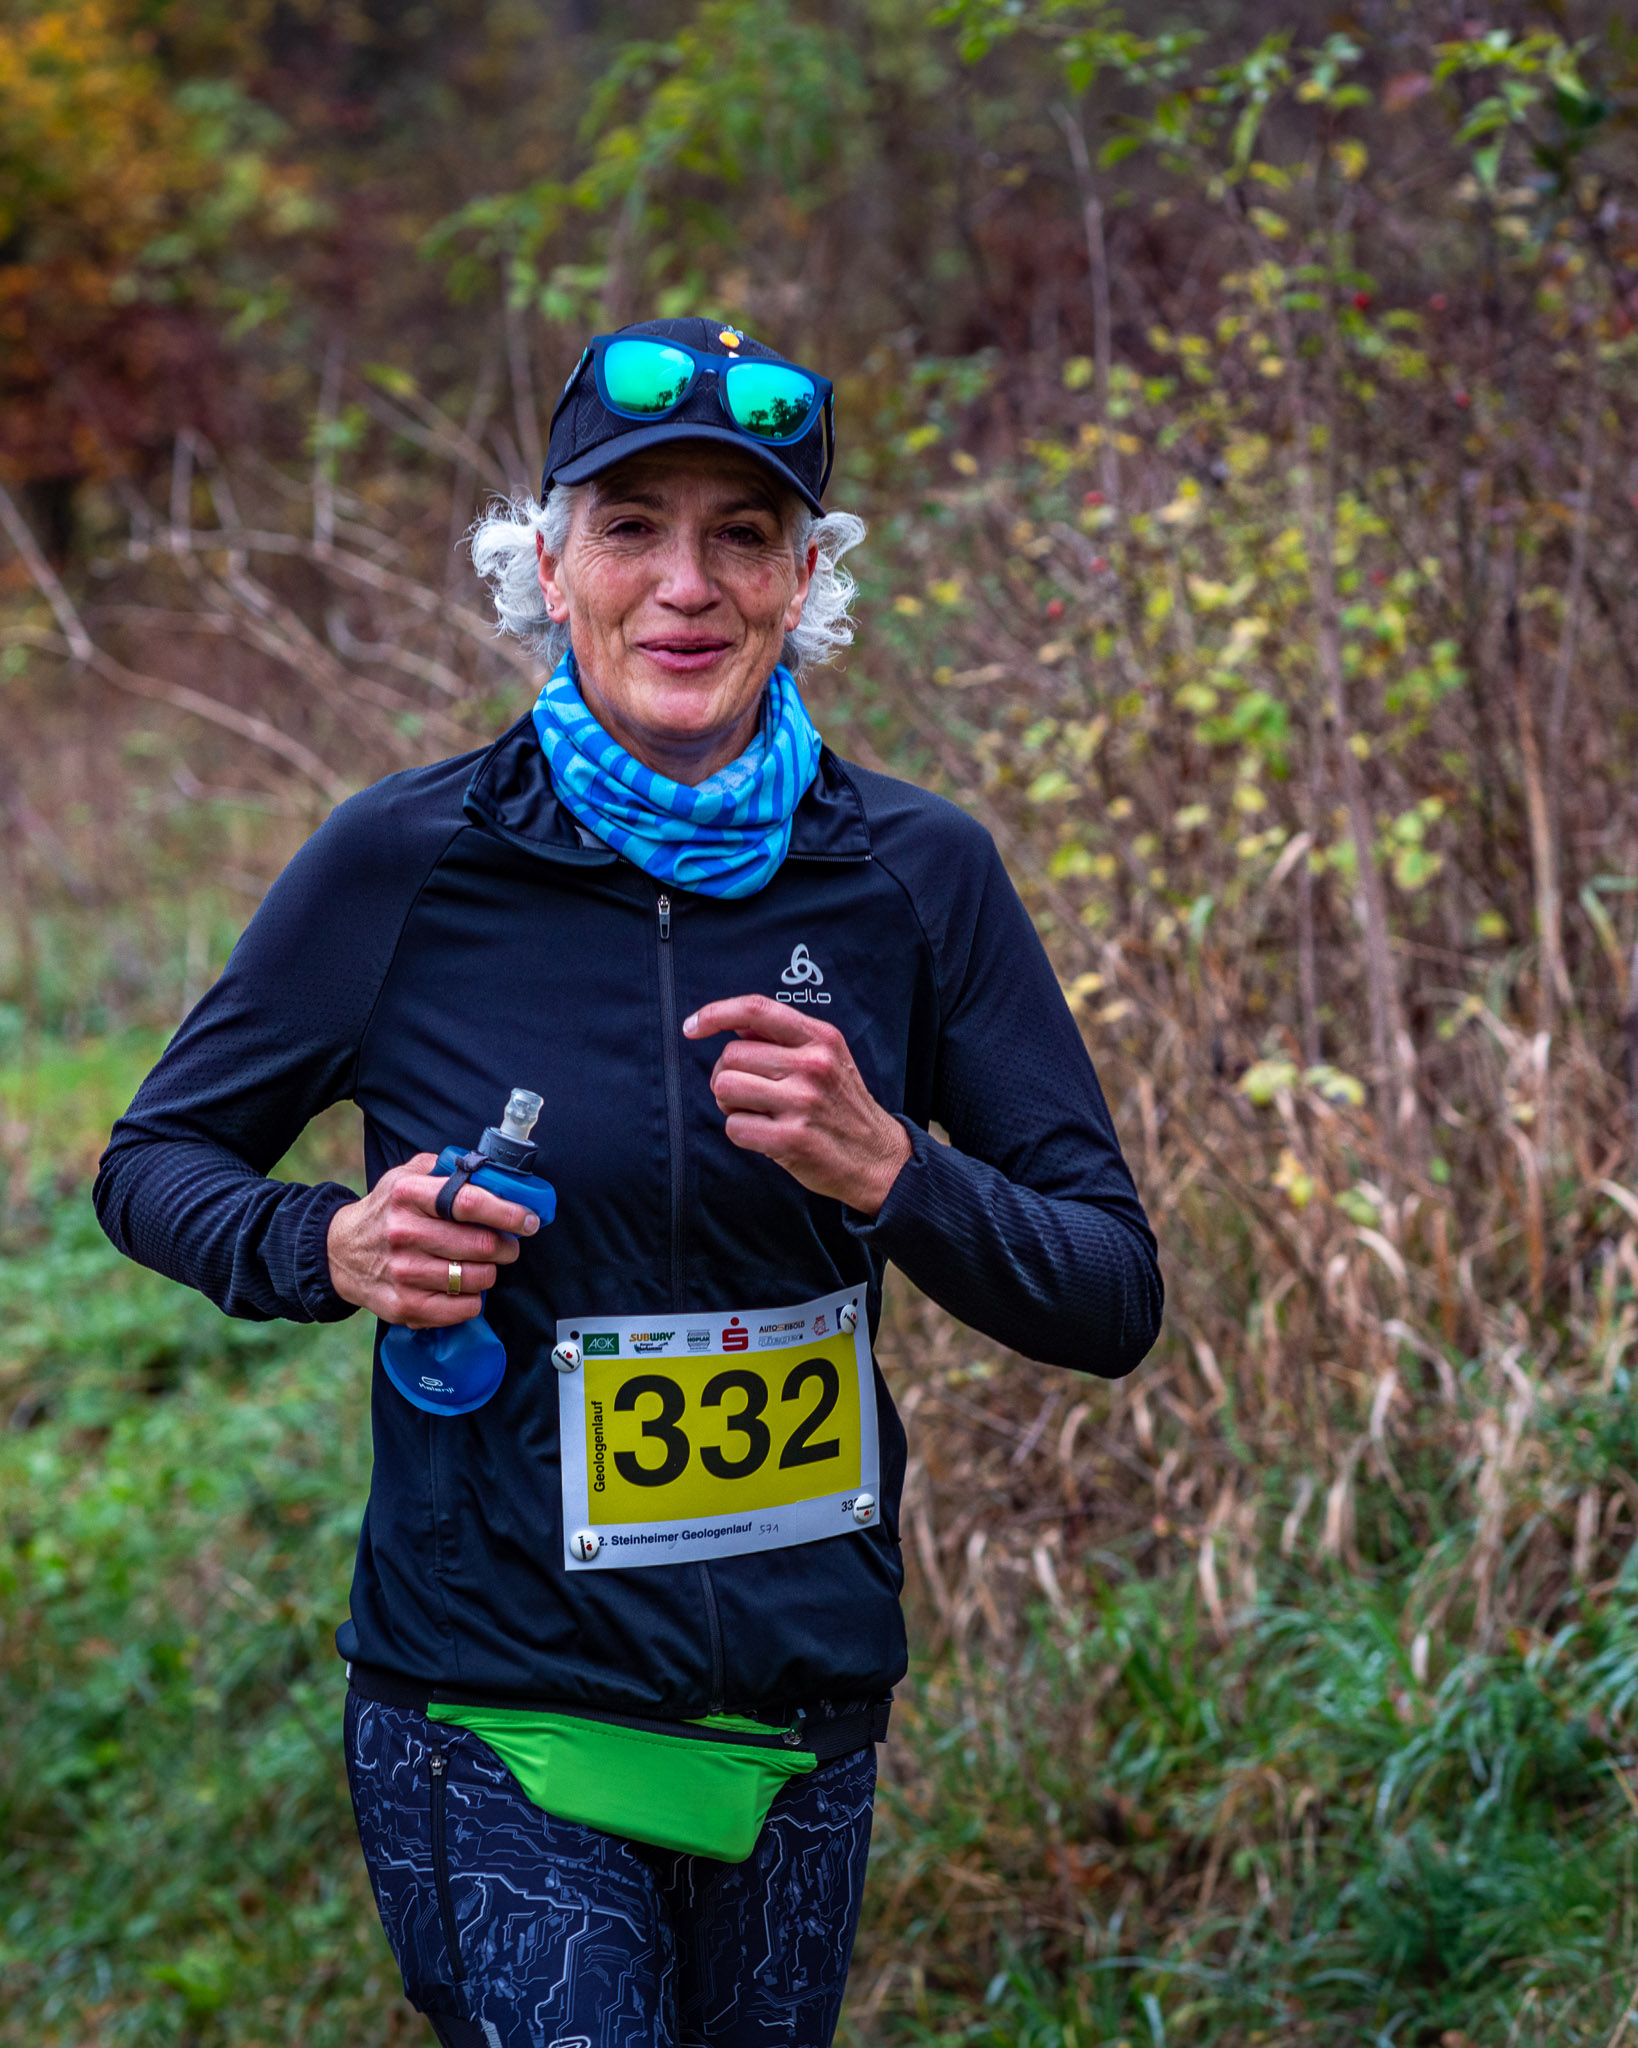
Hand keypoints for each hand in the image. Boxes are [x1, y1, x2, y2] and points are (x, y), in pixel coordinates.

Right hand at [326, 1153, 540, 1326]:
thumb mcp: (408, 1176)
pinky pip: (462, 1309)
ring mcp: (403, 1273)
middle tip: (507, 1245)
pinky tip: (462, 1287)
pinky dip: (472, 1299)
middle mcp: (403, 1233)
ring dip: (489, 1272)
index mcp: (408, 1195)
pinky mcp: (404, 1306)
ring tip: (480, 1264)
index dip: (507, 1212)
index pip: (469, 1203)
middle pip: (480, 1246)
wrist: (339, 1251)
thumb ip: (448, 1169)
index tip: (528, 1220)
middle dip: (506, 1246)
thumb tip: (495, 1175)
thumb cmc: (386, 1211)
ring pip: (475, 1279)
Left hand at [683, 996, 910, 1215]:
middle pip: (730, 1057)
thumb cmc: (843, 1106)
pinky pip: (734, 1127)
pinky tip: (766, 1136)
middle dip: (728, 1076)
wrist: (879, 1159)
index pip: (757, 1009)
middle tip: (751, 1095)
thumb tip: (732, 1024)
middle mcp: (813, 1065)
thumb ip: (784, 1038)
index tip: (692, 1028)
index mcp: (821, 1038)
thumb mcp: (828, 1058)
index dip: (715, 1014)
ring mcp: (803, 1102)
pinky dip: (741, 1133)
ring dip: (731, 1105)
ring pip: (725, 1089)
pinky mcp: (792, 1140)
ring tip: (759, 1113)